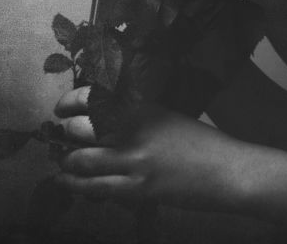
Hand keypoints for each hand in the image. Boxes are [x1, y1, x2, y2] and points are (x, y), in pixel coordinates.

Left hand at [53, 86, 244, 209]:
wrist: (226, 169)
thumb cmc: (200, 142)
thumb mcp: (167, 116)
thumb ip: (137, 115)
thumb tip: (102, 119)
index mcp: (143, 105)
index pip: (94, 97)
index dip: (69, 103)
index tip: (61, 108)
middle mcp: (134, 129)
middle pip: (80, 129)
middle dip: (64, 135)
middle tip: (60, 138)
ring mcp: (134, 160)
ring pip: (81, 161)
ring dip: (66, 163)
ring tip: (63, 163)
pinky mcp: (137, 189)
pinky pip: (95, 188)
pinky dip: (76, 187)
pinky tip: (67, 184)